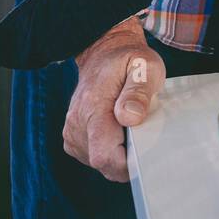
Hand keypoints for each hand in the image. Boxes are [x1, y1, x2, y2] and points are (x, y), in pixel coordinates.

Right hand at [64, 15, 165, 181]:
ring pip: (100, 163)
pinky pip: (94, 158)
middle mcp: (77, 123)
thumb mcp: (143, 67)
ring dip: (119, 153)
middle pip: (103, 163)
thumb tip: (130, 118)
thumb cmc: (128, 60)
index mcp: (93, 107)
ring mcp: (72, 132)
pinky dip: (110, 151)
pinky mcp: (73, 138)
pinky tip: (119, 131)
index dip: (127, 164)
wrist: (104, 54)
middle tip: (142, 133)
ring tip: (129, 127)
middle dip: (127, 158)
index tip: (146, 153)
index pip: (103, 155)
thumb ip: (138, 92)